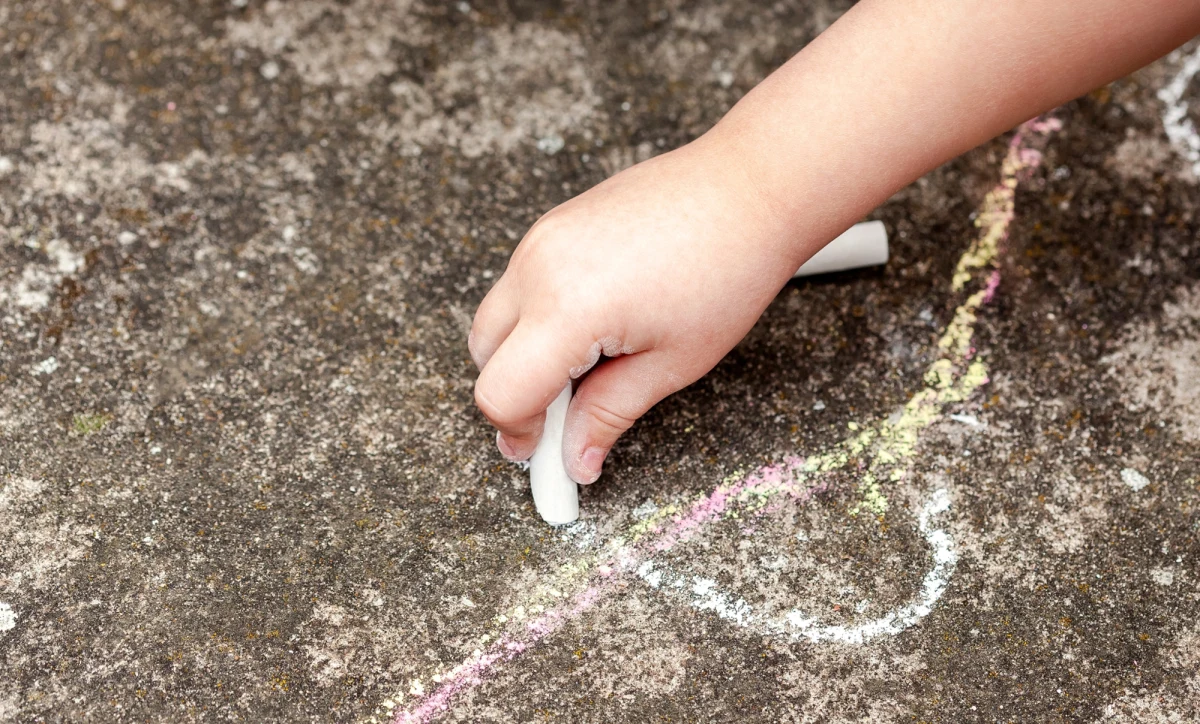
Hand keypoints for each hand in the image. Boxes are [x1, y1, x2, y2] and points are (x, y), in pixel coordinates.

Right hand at [469, 133, 800, 483]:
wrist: (750, 187)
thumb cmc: (727, 269)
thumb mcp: (670, 364)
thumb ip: (607, 415)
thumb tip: (575, 460)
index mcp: (566, 308)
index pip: (499, 393)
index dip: (519, 433)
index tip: (546, 453)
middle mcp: (538, 266)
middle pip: (483, 355)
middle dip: (515, 394)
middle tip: (567, 416)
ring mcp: (541, 238)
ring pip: (496, 317)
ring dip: (523, 354)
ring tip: (590, 367)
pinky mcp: (553, 224)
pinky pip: (519, 284)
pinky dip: (536, 318)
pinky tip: (594, 327)